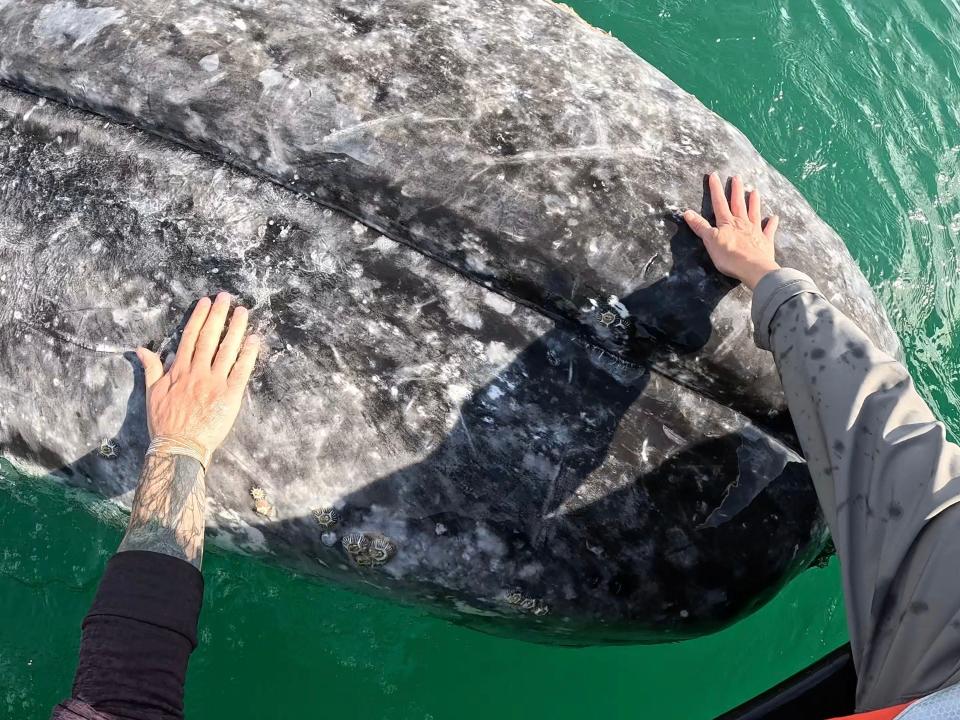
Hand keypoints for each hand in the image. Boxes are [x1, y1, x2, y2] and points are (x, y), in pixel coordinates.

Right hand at [135, 292, 260, 452]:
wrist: (179, 447)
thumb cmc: (165, 423)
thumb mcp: (152, 393)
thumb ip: (151, 369)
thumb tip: (142, 349)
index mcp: (179, 370)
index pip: (190, 337)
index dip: (199, 317)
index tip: (205, 302)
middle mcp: (197, 372)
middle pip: (209, 337)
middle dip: (218, 315)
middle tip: (226, 297)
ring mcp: (214, 382)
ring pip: (227, 349)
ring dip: (236, 328)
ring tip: (242, 312)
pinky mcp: (230, 395)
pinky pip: (241, 370)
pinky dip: (248, 354)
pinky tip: (255, 339)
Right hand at [683, 173, 780, 289]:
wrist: (753, 268)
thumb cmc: (729, 256)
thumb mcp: (710, 241)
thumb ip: (700, 227)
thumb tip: (687, 212)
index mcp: (727, 222)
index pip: (719, 202)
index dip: (716, 189)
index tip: (714, 175)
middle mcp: (741, 223)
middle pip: (738, 203)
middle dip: (736, 190)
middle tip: (737, 177)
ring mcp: (755, 231)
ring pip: (754, 212)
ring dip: (753, 201)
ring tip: (754, 191)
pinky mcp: (765, 241)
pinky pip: (769, 230)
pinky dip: (771, 223)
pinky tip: (774, 217)